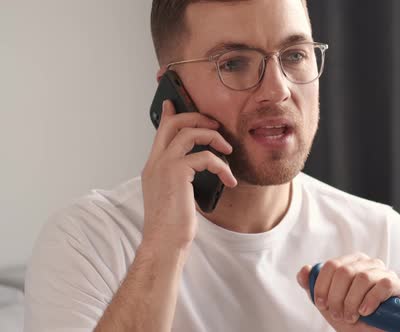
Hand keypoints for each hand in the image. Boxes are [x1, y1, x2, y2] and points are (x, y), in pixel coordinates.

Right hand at [140, 100, 236, 252]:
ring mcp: (163, 166)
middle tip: (216, 125)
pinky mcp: (176, 173)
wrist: (164, 243)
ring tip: (227, 151)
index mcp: (153, 167)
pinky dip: (221, 166)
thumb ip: (181, 177)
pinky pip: (204, 156)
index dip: (170, 114)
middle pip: (174, 123)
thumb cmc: (171, 225)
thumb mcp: (176, 196)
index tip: (175, 103)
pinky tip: (229, 180)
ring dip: (213, 137)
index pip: (160, 132)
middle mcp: (155, 163)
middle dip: (198, 118)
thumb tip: (196, 168)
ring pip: (189, 132)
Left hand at [297, 253, 399, 331]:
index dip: (322, 286)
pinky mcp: (398, 285)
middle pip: (345, 271)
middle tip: (337, 314)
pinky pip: (383, 285)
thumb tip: (304, 270)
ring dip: (352, 302)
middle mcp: (368, 263)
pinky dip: (370, 301)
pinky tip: (365, 312)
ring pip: (363, 278)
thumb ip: (313, 286)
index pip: (332, 265)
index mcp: (351, 262)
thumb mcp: (327, 303)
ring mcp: (384, 272)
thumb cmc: (351, 316)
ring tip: (351, 317)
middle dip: (336, 297)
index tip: (321, 304)